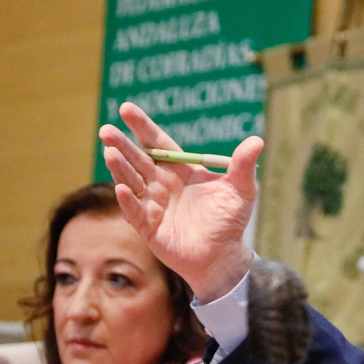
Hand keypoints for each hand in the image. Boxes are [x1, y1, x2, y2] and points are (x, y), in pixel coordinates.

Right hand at [99, 101, 261, 301]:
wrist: (224, 255)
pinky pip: (134, 211)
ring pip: (131, 181)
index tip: (126, 108)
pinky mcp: (148, 226)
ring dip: (120, 167)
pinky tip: (121, 187)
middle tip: (106, 130)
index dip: (142, 126)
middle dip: (122, 144)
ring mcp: (153, 204)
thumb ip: (243, 165)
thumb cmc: (231, 220)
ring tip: (110, 152)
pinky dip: (127, 200)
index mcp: (180, 168)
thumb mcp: (241, 190)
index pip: (157, 142)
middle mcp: (162, 183)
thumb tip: (257, 140)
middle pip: (138, 159)